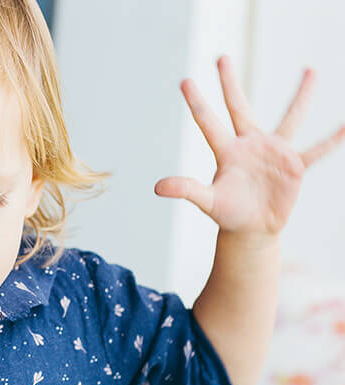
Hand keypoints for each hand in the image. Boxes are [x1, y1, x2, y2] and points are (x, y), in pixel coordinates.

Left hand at [155, 55, 344, 235]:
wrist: (251, 229)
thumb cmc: (228, 214)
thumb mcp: (207, 201)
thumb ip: (186, 190)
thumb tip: (157, 187)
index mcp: (226, 153)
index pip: (208, 123)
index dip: (197, 103)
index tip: (185, 81)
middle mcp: (249, 145)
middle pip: (238, 108)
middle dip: (229, 83)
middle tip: (221, 57)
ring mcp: (274, 152)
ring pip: (289, 118)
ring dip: (301, 96)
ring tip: (311, 70)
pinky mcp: (294, 167)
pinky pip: (317, 150)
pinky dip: (334, 139)